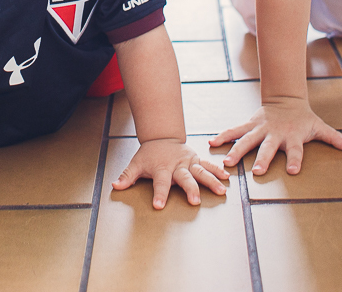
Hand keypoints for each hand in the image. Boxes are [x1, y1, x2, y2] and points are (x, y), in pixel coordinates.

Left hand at [111, 138, 229, 208]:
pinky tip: (227, 178)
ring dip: (211, 181)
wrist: (161, 136)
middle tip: (194, 201)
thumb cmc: (148, 154)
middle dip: (190, 189)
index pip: (160, 183)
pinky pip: (208, 165)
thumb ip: (127, 176)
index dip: (159, 194)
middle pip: (184, 178)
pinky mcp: (196, 160)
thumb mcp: (135, 163)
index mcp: (161, 168)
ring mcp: (188, 162)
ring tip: (221, 190)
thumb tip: (115, 186)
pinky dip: (217, 171)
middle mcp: (177, 165)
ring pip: (201, 172)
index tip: (158, 205)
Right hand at [209, 98, 341, 175]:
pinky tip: (212, 142)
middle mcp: (275, 134)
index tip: (292, 171)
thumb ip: (334, 138)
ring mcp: (260, 129)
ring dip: (237, 151)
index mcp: (293, 137)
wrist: (286, 99)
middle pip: (268, 148)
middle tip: (257, 172)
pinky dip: (223, 136)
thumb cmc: (304, 119)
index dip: (295, 160)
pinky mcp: (250, 125)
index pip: (296, 151)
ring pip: (247, 141)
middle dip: (263, 159)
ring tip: (228, 163)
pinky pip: (234, 131)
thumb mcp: (319, 127)